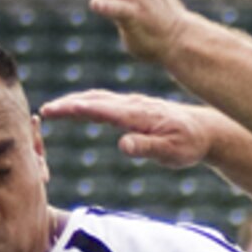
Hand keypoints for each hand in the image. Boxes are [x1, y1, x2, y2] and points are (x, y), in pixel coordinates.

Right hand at [40, 90, 219, 168]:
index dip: (73, 109)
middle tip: (44, 110)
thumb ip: (147, 148)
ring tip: (54, 108)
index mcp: (136, 115)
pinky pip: (106, 101)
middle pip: (93, 100)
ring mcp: (133, 104)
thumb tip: (122, 145)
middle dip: (68, 104)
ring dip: (75, 101)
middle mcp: (132, 105)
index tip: (52, 110)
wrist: (207, 130)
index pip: (99, 110)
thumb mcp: (171, 152)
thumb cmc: (189, 144)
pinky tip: (81, 105)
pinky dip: (88, 101)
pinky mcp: (135, 107)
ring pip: (98, 98)